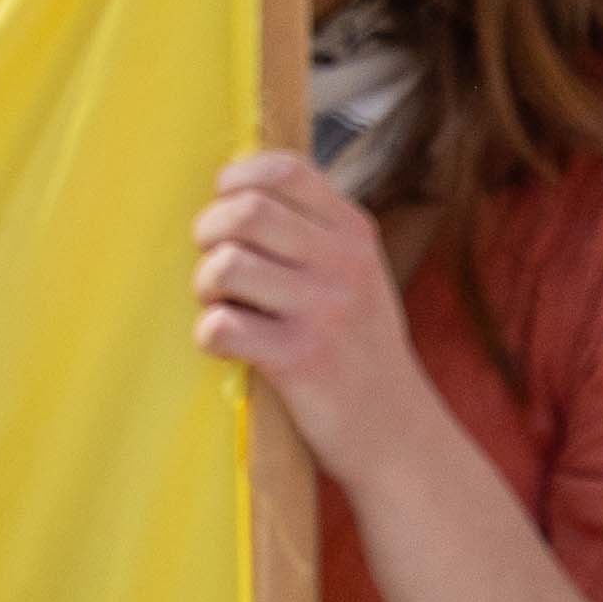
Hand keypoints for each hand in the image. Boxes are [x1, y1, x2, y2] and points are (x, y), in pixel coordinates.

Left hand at [193, 152, 439, 469]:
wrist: (397, 432)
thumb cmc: (355, 344)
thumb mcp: (354, 272)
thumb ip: (308, 228)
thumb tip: (231, 182)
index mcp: (354, 234)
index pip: (286, 170)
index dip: (237, 178)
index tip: (225, 202)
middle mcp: (345, 265)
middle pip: (245, 211)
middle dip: (208, 233)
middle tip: (213, 264)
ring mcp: (325, 312)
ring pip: (226, 265)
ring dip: (205, 287)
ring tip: (223, 307)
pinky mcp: (301, 360)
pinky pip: (221, 326)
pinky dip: (210, 335)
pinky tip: (229, 346)